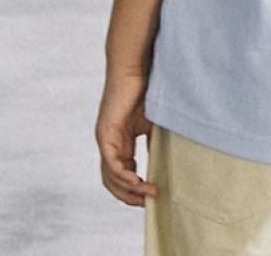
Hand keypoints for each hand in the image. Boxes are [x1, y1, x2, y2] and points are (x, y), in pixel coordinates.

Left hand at [95, 72, 157, 205]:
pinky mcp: (105, 134)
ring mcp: (106, 139)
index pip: (123, 173)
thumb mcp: (154, 123)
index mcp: (121, 141)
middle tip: (148, 203)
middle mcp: (110, 143)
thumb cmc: (146, 89)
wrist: (135, 67)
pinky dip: (123, 177)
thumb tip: (166, 163)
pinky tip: (138, 182)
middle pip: (113, 181)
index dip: (136, 188)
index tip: (154, 195)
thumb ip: (155, 142)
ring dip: (128, 190)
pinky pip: (111, 163)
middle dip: (130, 196)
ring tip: (147, 195)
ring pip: (110, 176)